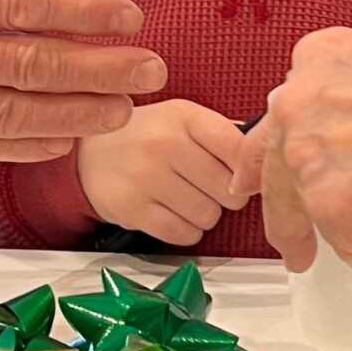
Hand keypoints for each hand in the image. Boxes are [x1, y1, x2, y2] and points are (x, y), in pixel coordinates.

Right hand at [0, 0, 166, 162]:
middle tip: (155, 70)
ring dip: (78, 113)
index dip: (86, 11)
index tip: (130, 15)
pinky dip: (24, 145)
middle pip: (33, 63)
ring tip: (126, 110)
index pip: (24, 2)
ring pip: (13, 113)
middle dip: (103, 69)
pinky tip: (64, 140)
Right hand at [78, 99, 247, 244]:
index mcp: (184, 116)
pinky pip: (184, 234)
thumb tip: (263, 157)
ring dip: (205, 214)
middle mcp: (165, 143)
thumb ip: (222, 135)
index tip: (239, 174)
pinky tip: (173, 213)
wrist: (89, 154)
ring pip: (209, 216)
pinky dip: (186, 230)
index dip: (246, 169)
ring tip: (186, 198)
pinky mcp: (133, 209)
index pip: (239, 149)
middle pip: (229, 190)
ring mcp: (147, 177)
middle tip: (208, 188)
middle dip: (225, 195)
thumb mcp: (181, 119)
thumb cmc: (146, 137)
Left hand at [232, 28, 351, 344]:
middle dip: (279, 202)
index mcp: (322, 60)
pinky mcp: (331, 215)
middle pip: (271, 163)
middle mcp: (300, 108)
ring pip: (313, 211)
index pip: (288, 104)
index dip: (295, 138)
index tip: (282, 162)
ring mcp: (310, 163)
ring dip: (350, 225)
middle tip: (292, 240)